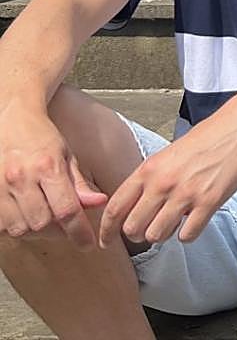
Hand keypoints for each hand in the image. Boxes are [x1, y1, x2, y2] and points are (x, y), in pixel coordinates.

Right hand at [0, 106, 107, 248]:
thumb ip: (80, 184)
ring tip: (46, 218)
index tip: (88, 243)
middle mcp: (21, 178)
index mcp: (47, 167)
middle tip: (66, 226)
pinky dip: (16, 226)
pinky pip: (2, 225)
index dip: (79, 232)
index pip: (66, 211)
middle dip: (58, 231)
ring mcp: (0, 186)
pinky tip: (27, 215)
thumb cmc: (42, 138)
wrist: (11, 120)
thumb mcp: (68, 156)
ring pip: (20, 228)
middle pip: (42, 224)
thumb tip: (99, 204)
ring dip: (36, 230)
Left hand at [99, 94, 236, 246]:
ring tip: (174, 223)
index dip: (106, 230)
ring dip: (164, 235)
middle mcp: (163, 182)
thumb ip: (151, 178)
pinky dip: (188, 234)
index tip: (106, 241)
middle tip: (149, 229)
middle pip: (133, 228)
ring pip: (157, 236)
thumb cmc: (208, 137)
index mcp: (149, 168)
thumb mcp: (169, 154)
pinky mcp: (210, 202)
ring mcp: (186, 193)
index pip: (115, 208)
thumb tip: (139, 206)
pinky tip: (194, 221)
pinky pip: (188, 235)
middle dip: (138, 234)